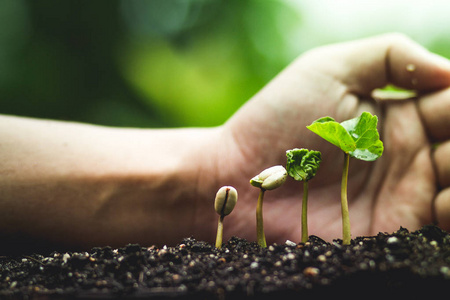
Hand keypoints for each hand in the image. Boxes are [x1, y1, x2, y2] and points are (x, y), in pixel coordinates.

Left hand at [215, 33, 449, 242]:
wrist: (239, 177)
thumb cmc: (275, 119)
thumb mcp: (329, 68)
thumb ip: (390, 56)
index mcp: (399, 115)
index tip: (446, 108)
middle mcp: (409, 155)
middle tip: (444, 145)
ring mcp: (403, 194)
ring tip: (444, 166)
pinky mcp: (392, 229)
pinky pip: (441, 224)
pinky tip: (442, 201)